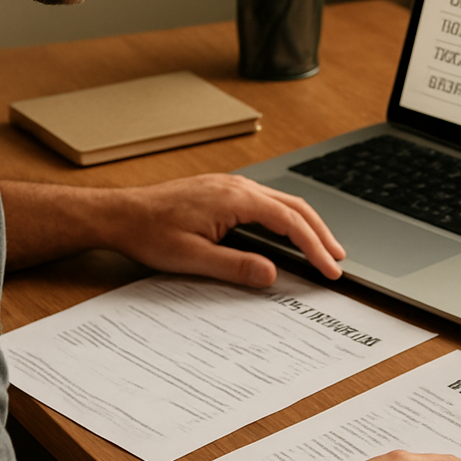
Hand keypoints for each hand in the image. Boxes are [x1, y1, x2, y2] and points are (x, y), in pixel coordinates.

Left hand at [107, 173, 344, 285]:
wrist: (122, 213)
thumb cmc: (150, 233)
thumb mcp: (193, 258)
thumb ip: (236, 266)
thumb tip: (272, 274)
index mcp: (235, 199)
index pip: (289, 222)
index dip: (314, 247)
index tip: (329, 269)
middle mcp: (238, 186)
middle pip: (294, 206)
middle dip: (321, 233)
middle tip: (338, 258)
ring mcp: (231, 185)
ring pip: (282, 201)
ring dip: (305, 223)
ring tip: (322, 246)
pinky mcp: (223, 190)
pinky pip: (266, 200)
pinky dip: (286, 217)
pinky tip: (288, 231)